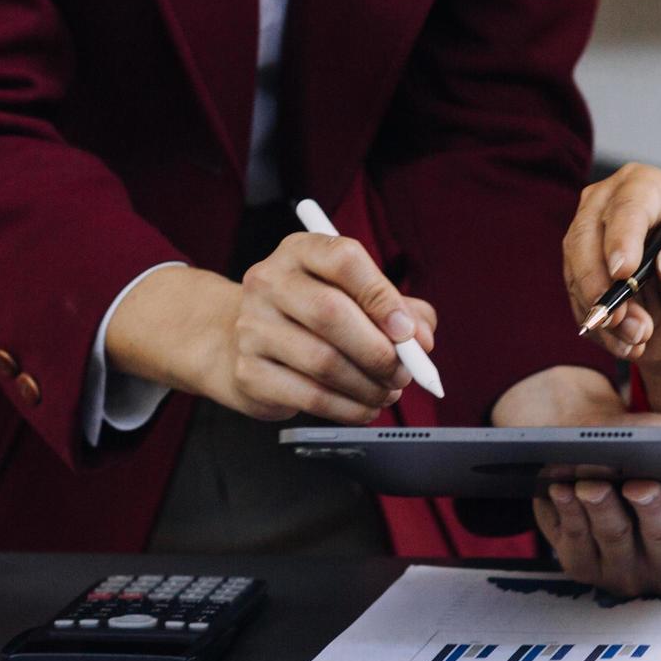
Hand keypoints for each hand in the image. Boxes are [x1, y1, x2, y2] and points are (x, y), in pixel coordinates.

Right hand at [107, 235, 435, 423]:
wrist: (237, 344)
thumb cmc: (312, 318)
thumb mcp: (355, 298)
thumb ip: (400, 310)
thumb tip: (422, 339)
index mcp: (301, 251)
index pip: (344, 260)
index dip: (383, 297)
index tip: (408, 332)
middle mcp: (269, 282)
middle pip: (331, 313)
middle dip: (380, 351)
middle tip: (405, 373)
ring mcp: (252, 327)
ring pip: (323, 361)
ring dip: (369, 386)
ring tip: (388, 393)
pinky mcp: (249, 371)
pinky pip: (310, 396)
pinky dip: (349, 409)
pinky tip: (364, 408)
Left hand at [497, 367, 660, 595]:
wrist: (601, 448)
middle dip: (653, 512)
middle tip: (641, 482)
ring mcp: (622, 570)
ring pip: (613, 542)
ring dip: (601, 512)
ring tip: (590, 482)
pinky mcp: (579, 564)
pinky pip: (572, 542)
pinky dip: (565, 514)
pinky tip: (558, 488)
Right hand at [563, 163, 660, 425]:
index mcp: (649, 188)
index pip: (628, 204)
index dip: (622, 237)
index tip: (625, 272)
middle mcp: (611, 206)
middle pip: (585, 235)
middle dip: (601, 283)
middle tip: (621, 318)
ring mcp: (590, 243)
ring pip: (576, 273)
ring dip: (606, 313)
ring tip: (641, 336)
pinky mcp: (581, 278)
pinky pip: (577, 304)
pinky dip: (602, 331)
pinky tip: (631, 343)